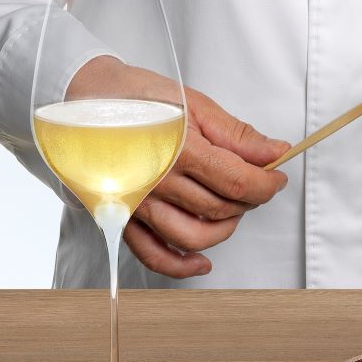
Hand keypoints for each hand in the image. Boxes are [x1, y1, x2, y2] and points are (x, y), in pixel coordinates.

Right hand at [64, 55, 291, 278]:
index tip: (277, 176)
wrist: (85, 98)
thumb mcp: (194, 103)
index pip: (239, 183)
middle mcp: (158, 182)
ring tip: (231, 209)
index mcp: (180, 150)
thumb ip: (236, 134)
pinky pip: (152, 255)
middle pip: (220, 209)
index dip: (267, 184)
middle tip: (255, 182)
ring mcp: (138, 204)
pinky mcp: (122, 217)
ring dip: (223, 229)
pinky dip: (180, 266)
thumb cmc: (137, 96)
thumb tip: (274, 152)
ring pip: (193, 237)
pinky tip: (201, 262)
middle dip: (248, 200)